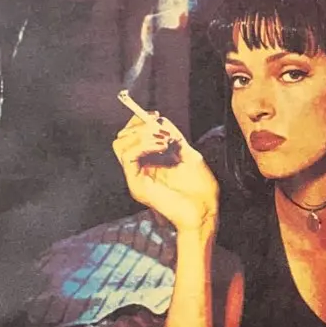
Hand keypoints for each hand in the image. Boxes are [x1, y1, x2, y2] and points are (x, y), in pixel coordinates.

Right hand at [112, 111, 218, 233]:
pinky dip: (143, 145)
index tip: (156, 115)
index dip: (140, 121)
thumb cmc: (200, 188)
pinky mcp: (136, 186)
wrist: (205, 211)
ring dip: (142, 135)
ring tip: (163, 140)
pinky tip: (161, 146)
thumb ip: (172, 137)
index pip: (131, 135)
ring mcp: (136, 177)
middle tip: (162, 131)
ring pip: (120, 145)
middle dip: (140, 126)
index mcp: (149, 161)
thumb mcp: (188, 153)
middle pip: (122, 138)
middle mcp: (139, 169)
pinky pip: (128, 157)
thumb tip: (159, 120)